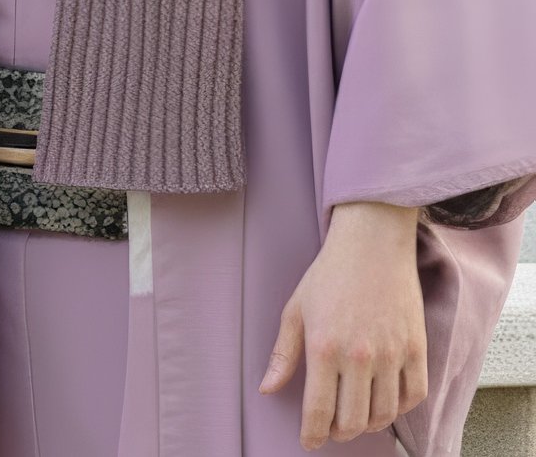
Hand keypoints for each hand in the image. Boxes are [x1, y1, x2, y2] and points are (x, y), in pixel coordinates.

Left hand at [260, 201, 427, 449]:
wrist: (372, 247)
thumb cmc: (328, 276)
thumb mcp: (295, 311)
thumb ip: (282, 354)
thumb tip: (267, 388)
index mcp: (324, 348)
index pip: (319, 409)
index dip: (313, 433)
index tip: (309, 442)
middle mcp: (360, 356)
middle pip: (353, 419)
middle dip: (339, 433)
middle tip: (331, 431)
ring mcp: (393, 355)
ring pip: (384, 412)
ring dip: (368, 425)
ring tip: (355, 420)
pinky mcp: (417, 349)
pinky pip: (414, 395)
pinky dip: (400, 409)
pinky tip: (384, 404)